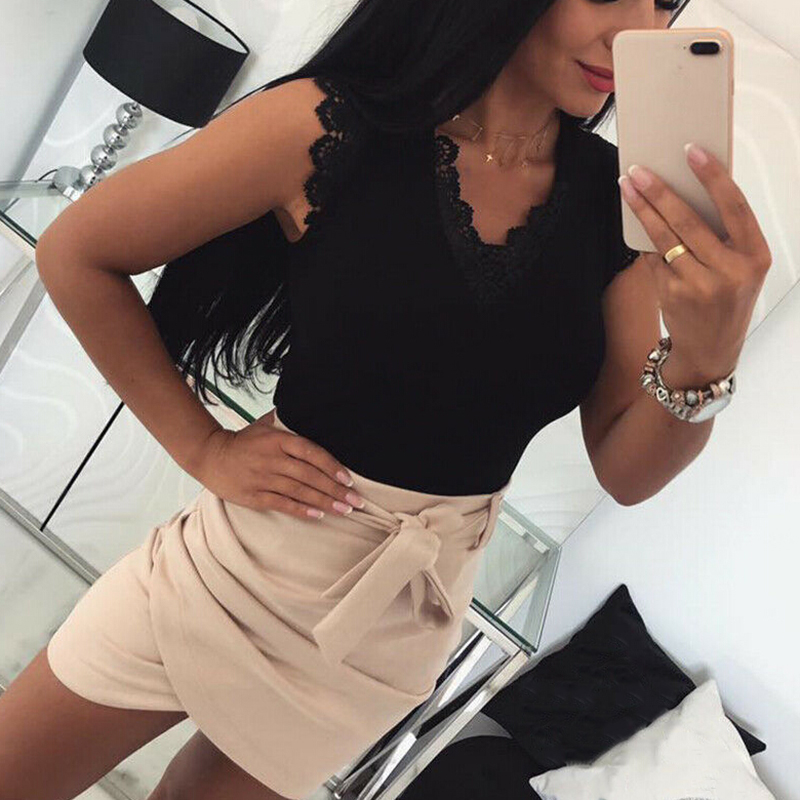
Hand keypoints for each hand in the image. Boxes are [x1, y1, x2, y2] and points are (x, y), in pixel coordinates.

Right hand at [194, 412, 364, 519]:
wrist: (210, 455)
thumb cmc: (245, 441)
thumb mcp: (267, 425)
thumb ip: (290, 422)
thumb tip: (316, 411)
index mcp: (278, 439)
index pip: (311, 452)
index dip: (331, 466)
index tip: (349, 479)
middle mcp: (272, 458)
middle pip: (309, 475)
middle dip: (335, 490)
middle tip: (357, 502)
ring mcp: (262, 477)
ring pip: (298, 491)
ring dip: (324, 502)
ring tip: (344, 510)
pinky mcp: (253, 495)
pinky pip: (281, 503)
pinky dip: (300, 510)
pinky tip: (318, 515)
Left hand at [618, 142, 771, 380]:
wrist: (711, 351)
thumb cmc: (725, 300)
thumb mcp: (739, 269)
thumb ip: (723, 237)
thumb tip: (684, 190)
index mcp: (755, 256)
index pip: (734, 206)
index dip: (712, 176)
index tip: (691, 152)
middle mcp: (731, 272)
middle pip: (689, 221)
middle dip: (660, 192)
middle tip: (639, 170)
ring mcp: (701, 286)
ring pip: (665, 238)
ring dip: (642, 210)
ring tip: (627, 188)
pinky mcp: (674, 296)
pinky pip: (654, 259)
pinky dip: (643, 239)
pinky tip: (633, 221)